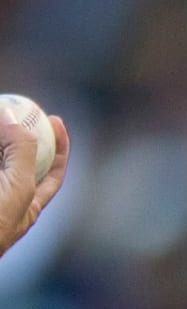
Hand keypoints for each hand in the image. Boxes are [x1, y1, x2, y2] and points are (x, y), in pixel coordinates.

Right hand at [0, 110, 68, 256]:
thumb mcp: (18, 187)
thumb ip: (22, 151)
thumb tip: (12, 117)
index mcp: (28, 204)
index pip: (52, 171)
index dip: (59, 146)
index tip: (56, 119)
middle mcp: (6, 195)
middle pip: (17, 157)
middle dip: (16, 131)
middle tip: (16, 104)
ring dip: (0, 132)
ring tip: (0, 111)